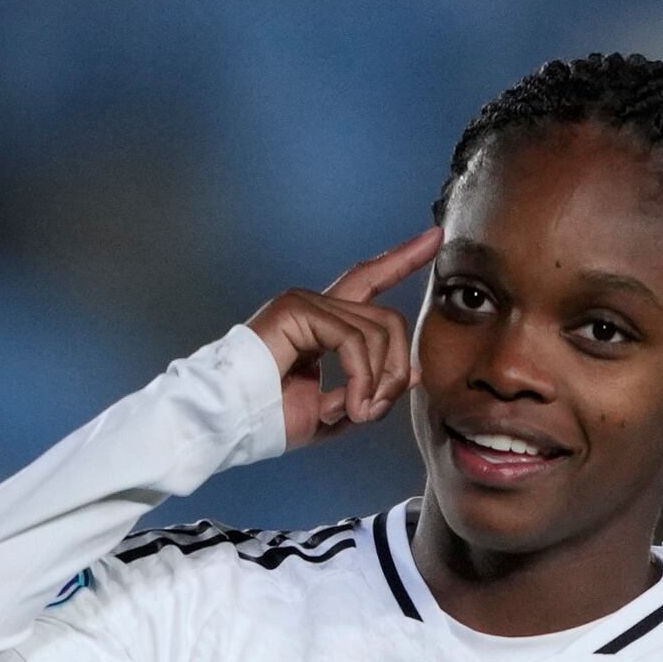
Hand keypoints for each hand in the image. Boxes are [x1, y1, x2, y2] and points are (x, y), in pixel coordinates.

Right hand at [247, 228, 438, 449]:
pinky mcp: (296, 310)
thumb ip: (371, 391)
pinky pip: (353, 340)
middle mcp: (315, 305)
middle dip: (397, 367)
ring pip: (377, 331)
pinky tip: (350, 405)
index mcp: (323, 322)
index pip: (369, 280)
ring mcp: (305, 303)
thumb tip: (411, 372)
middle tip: (378, 408)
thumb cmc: (270, 420)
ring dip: (379, 381)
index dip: (402, 259)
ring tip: (360, 412)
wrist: (228, 423)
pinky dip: (361, 378)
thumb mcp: (336, 411)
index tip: (434, 238)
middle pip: (387, 319)